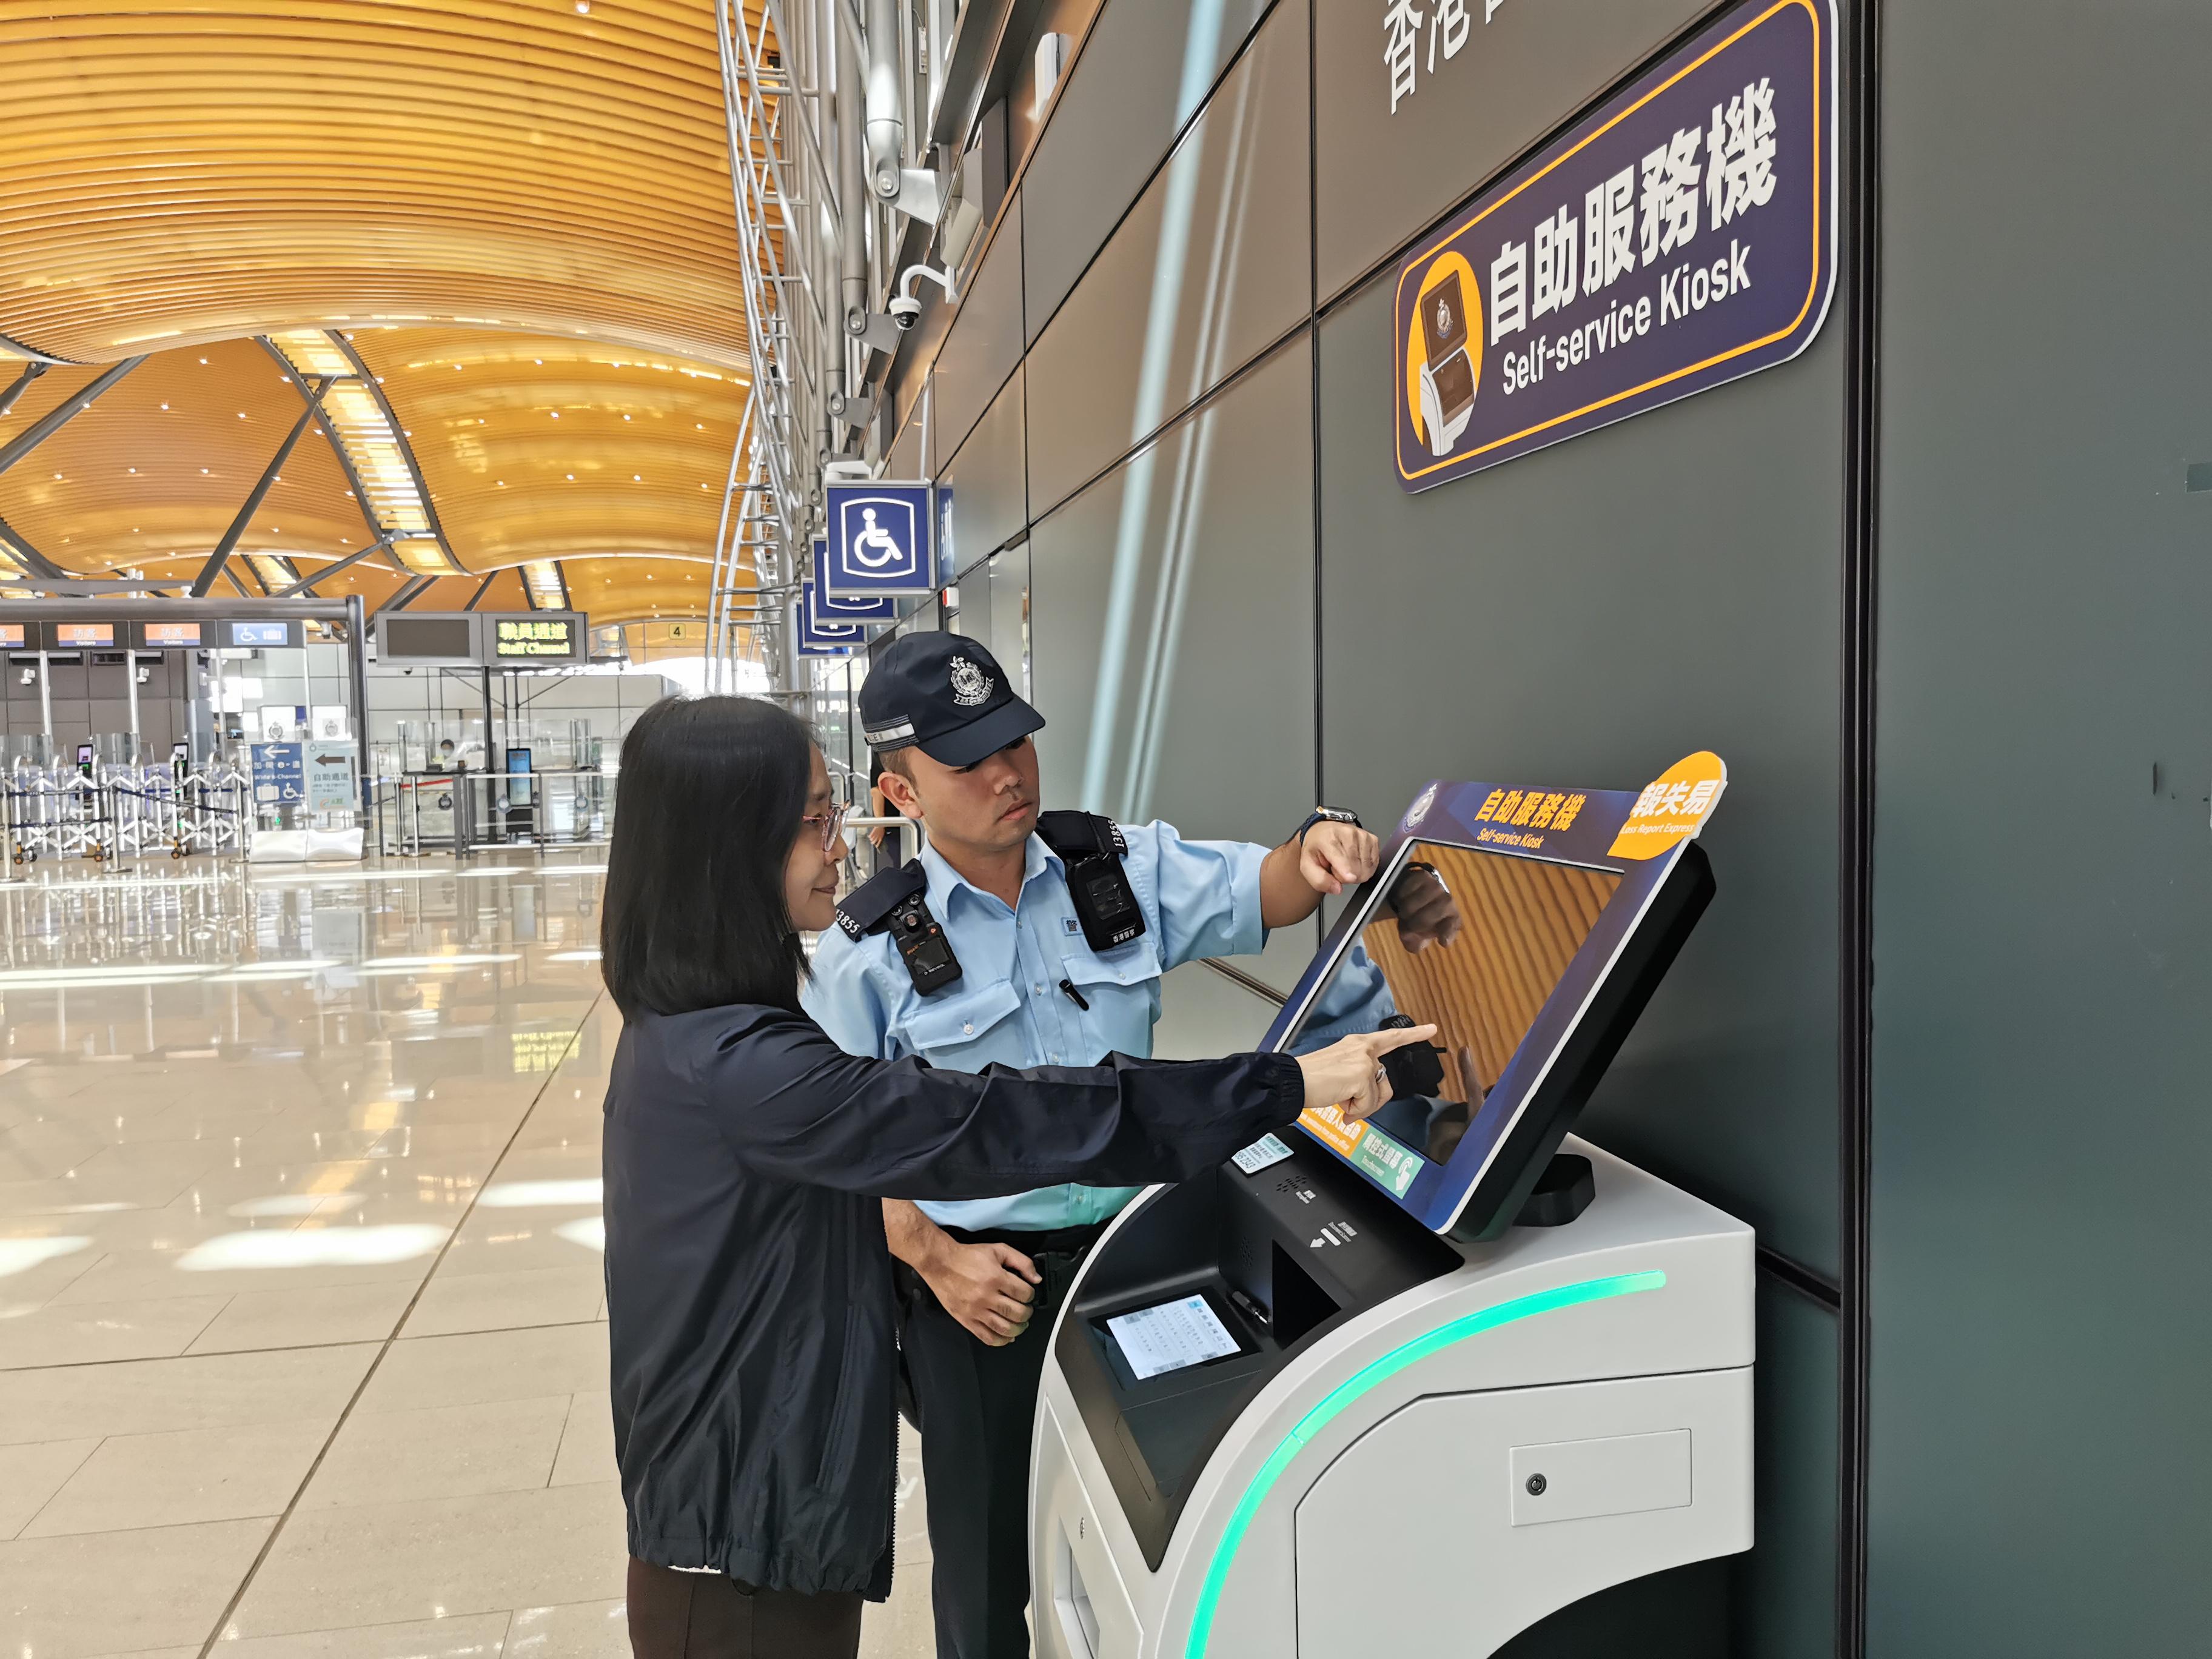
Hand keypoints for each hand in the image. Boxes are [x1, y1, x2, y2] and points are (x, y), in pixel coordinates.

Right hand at [920, 1239, 1040, 1346]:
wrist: (941, 1264)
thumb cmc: (967, 1257)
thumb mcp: (998, 1250)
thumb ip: (1022, 1262)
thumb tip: (1036, 1278)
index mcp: (996, 1278)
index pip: (1024, 1294)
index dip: (1031, 1295)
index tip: (1028, 1294)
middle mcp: (986, 1296)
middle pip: (1017, 1313)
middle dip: (1027, 1313)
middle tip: (1026, 1310)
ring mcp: (976, 1311)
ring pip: (1005, 1328)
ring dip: (1018, 1329)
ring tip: (1019, 1323)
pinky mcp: (967, 1320)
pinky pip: (987, 1337)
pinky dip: (1001, 1340)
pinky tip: (1006, 1336)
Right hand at [1294, 1023, 1439, 1123]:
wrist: (1293, 1081)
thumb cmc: (1310, 1077)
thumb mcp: (1339, 1071)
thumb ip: (1357, 1079)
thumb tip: (1361, 1101)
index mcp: (1357, 1044)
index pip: (1390, 1038)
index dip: (1413, 1034)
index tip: (1431, 1029)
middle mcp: (1363, 1049)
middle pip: (1385, 1083)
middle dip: (1373, 1102)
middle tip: (1352, 1108)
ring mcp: (1364, 1062)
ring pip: (1377, 1096)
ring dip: (1362, 1107)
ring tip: (1342, 1104)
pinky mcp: (1362, 1076)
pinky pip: (1369, 1104)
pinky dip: (1356, 1111)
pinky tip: (1342, 1107)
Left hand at [1297, 821, 1379, 896]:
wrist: (1323, 832)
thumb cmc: (1316, 848)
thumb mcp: (1308, 866)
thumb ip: (1319, 880)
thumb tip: (1337, 889)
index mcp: (1329, 839)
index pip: (1343, 860)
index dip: (1346, 873)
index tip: (1349, 878)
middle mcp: (1348, 834)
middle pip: (1357, 869)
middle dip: (1346, 876)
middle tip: (1337, 868)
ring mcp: (1362, 836)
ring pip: (1367, 869)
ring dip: (1356, 872)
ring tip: (1345, 864)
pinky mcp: (1372, 839)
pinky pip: (1374, 865)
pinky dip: (1365, 868)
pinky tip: (1355, 861)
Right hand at [1387, 864, 1461, 954]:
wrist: (1410, 892)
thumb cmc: (1418, 916)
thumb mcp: (1417, 934)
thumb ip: (1414, 943)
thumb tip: (1414, 944)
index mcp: (1451, 918)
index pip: (1452, 926)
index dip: (1447, 933)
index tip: (1442, 941)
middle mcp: (1447, 901)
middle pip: (1424, 919)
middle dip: (1411, 925)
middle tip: (1406, 923)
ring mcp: (1436, 887)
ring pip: (1411, 905)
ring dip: (1404, 910)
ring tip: (1403, 910)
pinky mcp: (1423, 875)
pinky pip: (1405, 890)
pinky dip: (1400, 896)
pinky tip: (1402, 897)